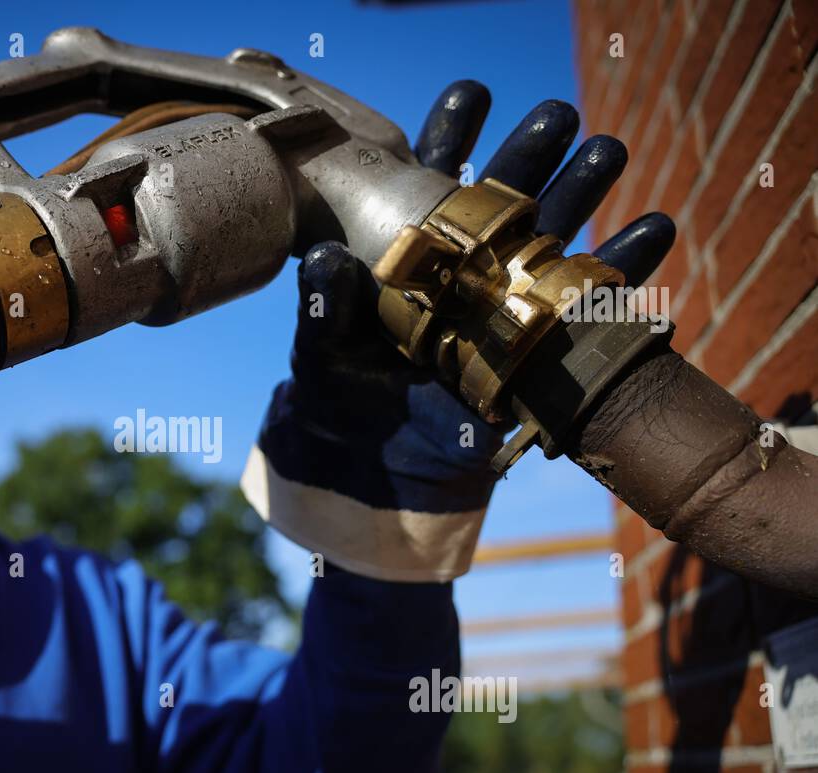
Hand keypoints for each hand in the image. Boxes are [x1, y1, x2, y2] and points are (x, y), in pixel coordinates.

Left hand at [242, 82, 675, 582]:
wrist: (377, 472)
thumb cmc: (340, 400)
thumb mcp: (323, 353)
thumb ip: (326, 307)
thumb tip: (325, 257)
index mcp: (409, 256)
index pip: (430, 183)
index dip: (451, 138)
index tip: (471, 98)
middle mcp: (463, 269)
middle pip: (502, 198)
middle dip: (529, 154)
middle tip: (557, 115)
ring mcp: (505, 303)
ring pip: (551, 235)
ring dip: (582, 192)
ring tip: (607, 152)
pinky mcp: (538, 347)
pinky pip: (587, 301)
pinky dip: (621, 269)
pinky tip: (651, 230)